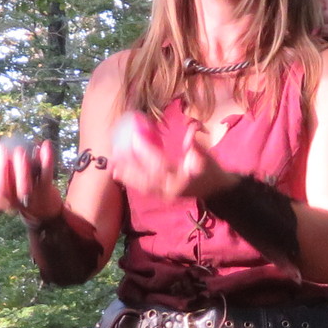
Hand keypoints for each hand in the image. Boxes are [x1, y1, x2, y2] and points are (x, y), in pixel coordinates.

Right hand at [0, 133, 63, 222]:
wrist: (42, 207)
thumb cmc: (19, 186)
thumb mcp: (5, 178)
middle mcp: (9, 203)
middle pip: (1, 189)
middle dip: (0, 167)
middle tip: (2, 147)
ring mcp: (28, 200)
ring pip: (23, 188)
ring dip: (21, 169)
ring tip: (19, 150)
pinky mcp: (45, 194)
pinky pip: (46, 177)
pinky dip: (47, 160)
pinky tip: (45, 145)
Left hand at [107, 111, 227, 202]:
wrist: (216, 190)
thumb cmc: (211, 170)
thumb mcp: (207, 157)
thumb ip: (198, 146)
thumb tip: (191, 132)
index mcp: (182, 179)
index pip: (160, 164)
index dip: (147, 151)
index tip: (135, 137)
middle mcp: (171, 189)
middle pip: (146, 177)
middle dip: (130, 164)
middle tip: (116, 151)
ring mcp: (165, 194)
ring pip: (142, 184)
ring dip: (126, 174)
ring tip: (112, 163)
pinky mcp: (162, 196)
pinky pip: (143, 188)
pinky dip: (130, 181)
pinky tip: (117, 174)